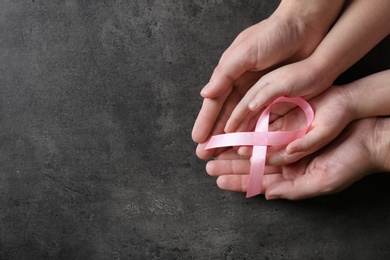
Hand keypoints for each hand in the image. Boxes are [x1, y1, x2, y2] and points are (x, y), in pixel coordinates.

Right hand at [192, 9, 329, 156]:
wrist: (305, 27)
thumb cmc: (272, 35)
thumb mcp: (244, 52)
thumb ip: (224, 74)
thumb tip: (204, 94)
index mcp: (230, 74)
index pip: (214, 103)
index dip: (206, 121)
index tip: (198, 140)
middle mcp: (241, 85)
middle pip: (225, 115)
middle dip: (215, 135)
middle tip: (206, 154)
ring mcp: (258, 91)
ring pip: (242, 119)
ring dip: (233, 137)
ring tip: (225, 155)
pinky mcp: (276, 95)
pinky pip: (262, 117)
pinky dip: (254, 130)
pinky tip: (250, 143)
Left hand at [207, 117, 384, 199]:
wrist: (372, 135)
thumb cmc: (350, 162)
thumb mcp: (322, 181)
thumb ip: (294, 190)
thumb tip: (268, 194)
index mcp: (292, 175)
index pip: (258, 180)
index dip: (237, 180)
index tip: (217, 179)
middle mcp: (286, 158)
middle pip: (251, 161)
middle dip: (229, 162)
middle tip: (208, 161)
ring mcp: (287, 139)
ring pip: (255, 143)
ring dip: (236, 144)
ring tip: (216, 145)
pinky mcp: (291, 121)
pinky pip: (267, 125)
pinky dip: (252, 126)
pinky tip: (237, 127)